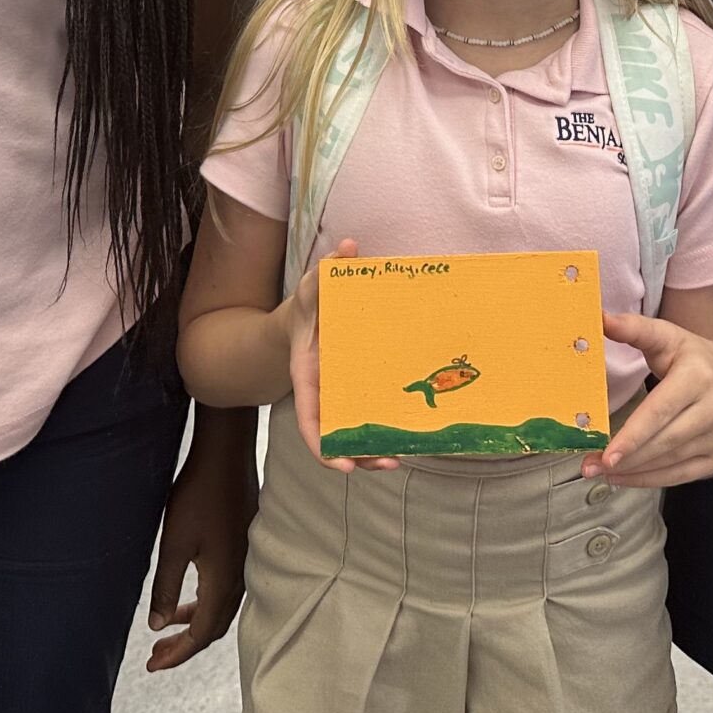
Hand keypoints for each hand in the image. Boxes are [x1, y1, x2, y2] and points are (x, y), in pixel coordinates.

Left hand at [146, 407, 257, 672]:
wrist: (226, 454)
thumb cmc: (197, 495)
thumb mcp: (174, 544)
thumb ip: (166, 587)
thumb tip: (158, 625)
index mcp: (223, 580)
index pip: (203, 633)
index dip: (179, 653)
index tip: (153, 665)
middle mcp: (239, 576)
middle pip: (215, 626)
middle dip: (186, 645)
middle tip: (156, 655)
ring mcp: (245, 561)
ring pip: (221, 608)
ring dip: (194, 623)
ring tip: (166, 629)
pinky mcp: (243, 546)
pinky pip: (226, 590)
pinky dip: (204, 603)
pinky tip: (187, 596)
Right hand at [285, 238, 398, 472]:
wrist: (311, 313)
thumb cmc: (311, 302)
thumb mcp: (314, 284)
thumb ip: (330, 270)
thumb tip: (350, 247)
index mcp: (307, 375)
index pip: (308, 418)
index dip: (321, 445)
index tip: (340, 465)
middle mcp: (323, 392)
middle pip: (335, 435)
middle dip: (357, 456)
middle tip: (387, 462)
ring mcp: (341, 396)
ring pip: (353, 434)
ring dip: (371, 452)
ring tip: (398, 460)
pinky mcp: (359, 391)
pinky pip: (368, 417)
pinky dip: (382, 432)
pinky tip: (405, 438)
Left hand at [585, 311, 712, 489]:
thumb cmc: (687, 355)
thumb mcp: (663, 336)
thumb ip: (633, 328)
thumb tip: (600, 317)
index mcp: (699, 375)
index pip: (660, 410)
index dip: (633, 435)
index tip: (606, 454)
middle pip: (664, 440)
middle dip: (626, 457)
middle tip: (590, 465)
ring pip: (671, 461)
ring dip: (633, 471)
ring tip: (600, 471)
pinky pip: (681, 475)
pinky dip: (650, 479)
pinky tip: (624, 478)